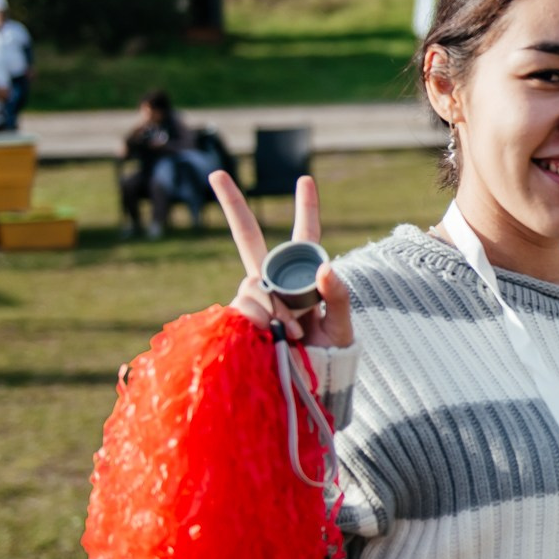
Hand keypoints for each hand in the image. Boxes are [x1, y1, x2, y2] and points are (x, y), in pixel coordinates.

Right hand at [215, 170, 353, 347]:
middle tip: (217, 173)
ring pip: (254, 285)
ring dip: (275, 308)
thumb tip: (326, 266)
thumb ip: (338, 296)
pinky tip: (271, 337)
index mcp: (302, 276)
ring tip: (292, 335)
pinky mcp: (238, 318)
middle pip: (246, 236)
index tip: (305, 179)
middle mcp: (272, 280)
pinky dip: (261, 321)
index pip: (304, 236)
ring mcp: (252, 297)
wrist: (309, 386)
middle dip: (231, 204)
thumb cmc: (330, 355)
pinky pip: (244, 308)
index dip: (306, 208)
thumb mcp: (341, 325)